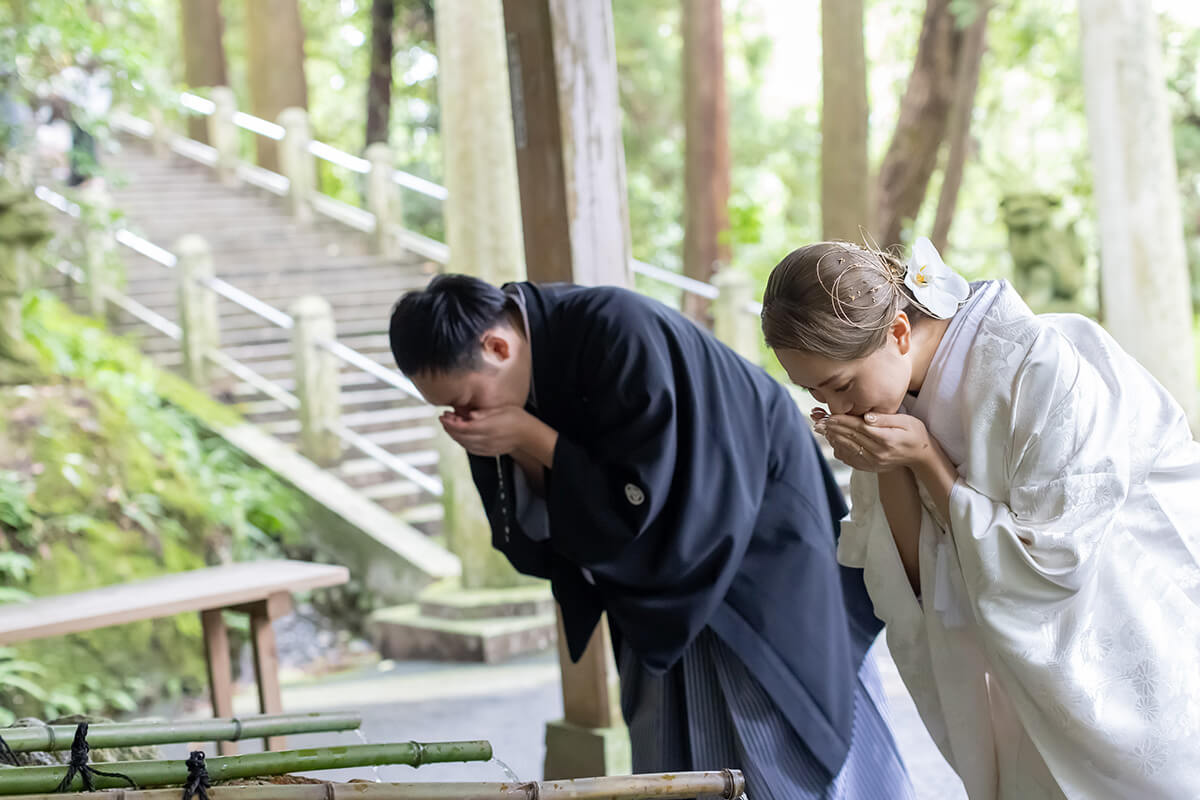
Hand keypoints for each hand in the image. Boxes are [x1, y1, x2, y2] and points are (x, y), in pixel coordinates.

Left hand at [440, 406, 533, 457]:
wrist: (528, 435)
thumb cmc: (517, 418)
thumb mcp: (501, 410)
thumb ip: (484, 413)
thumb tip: (469, 415)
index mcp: (488, 427)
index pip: (462, 427)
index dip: (450, 422)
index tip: (443, 416)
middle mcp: (485, 439)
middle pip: (460, 436)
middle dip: (448, 428)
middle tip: (443, 419)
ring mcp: (486, 448)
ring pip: (463, 444)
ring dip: (453, 435)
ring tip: (449, 426)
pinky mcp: (488, 452)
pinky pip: (470, 449)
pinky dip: (462, 442)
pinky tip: (460, 436)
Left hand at [819, 412, 935, 472]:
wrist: (921, 455)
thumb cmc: (915, 433)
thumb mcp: (906, 420)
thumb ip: (885, 418)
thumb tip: (867, 416)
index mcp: (886, 438)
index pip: (858, 427)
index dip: (841, 420)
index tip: (828, 414)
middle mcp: (878, 452)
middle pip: (849, 437)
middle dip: (832, 428)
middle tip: (817, 420)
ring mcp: (873, 462)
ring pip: (847, 448)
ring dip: (832, 438)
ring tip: (820, 428)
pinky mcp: (870, 467)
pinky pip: (850, 459)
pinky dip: (839, 449)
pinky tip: (832, 440)